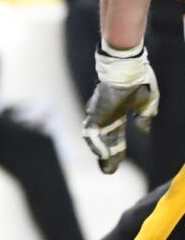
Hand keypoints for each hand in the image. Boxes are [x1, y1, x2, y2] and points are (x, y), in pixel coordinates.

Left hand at [84, 45, 159, 173]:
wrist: (127, 69)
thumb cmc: (137, 80)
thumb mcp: (147, 102)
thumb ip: (145, 117)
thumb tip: (143, 131)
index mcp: (118, 112)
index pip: (116, 134)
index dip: (118, 148)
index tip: (118, 161)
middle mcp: (106, 115)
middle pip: (105, 140)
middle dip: (108, 156)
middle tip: (109, 171)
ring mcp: (99, 114)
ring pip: (96, 139)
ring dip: (102, 154)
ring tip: (107, 168)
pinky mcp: (95, 113)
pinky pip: (91, 132)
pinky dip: (96, 144)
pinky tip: (102, 155)